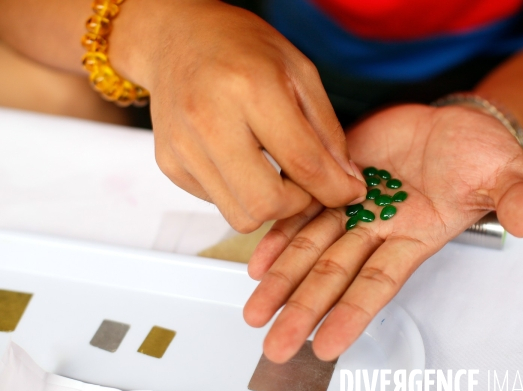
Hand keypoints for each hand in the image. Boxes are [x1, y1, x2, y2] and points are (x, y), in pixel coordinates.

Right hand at [111, 0, 365, 231]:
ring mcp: (183, 146)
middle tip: (304, 181)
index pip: (303, 162)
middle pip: (266, 204)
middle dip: (298, 204)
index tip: (349, 192)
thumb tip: (347, 182)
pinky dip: (240, 193)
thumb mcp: (300, 73)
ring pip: (241, 216)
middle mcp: (210, 120)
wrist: (177, 38)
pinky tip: (242, 162)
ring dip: (268, 204)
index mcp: (251, 88)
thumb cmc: (242, 50)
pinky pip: (218, 204)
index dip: (335, 189)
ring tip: (273, 171)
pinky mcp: (169, 164)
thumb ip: (327, 132)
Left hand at [243, 104, 522, 362]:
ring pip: (311, 246)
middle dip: (303, 308)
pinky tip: (257, 260)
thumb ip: (512, 200)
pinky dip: (280, 234)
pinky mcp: (337, 179)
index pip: (379, 282)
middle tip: (275, 343)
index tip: (324, 345)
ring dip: (282, 278)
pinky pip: (303, 210)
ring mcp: (354, 206)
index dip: (352, 313)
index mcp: (415, 236)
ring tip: (255, 310)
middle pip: (334, 273)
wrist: (450, 125)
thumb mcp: (504, 175)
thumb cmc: (478, 157)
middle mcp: (378, 228)